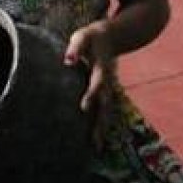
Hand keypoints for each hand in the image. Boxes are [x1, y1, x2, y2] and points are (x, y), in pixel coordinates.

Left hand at [65, 21, 116, 146]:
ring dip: (102, 127)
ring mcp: (109, 87)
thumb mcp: (84, 36)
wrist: (114, 36)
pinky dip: (103, 124)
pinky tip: (98, 139)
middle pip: (105, 103)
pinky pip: (106, 110)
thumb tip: (68, 61)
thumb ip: (76, 47)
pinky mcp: (107, 91)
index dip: (92, 94)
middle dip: (100, 121)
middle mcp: (108, 80)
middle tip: (95, 139)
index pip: (97, 82)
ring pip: (107, 109)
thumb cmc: (93, 37)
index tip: (84, 107)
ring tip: (97, 146)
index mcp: (102, 67)